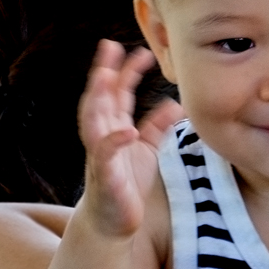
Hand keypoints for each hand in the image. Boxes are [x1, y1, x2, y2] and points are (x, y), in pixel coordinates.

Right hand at [78, 40, 182, 236]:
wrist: (113, 222)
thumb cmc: (127, 183)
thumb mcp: (147, 149)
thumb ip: (157, 126)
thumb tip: (174, 102)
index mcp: (113, 128)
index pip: (116, 93)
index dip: (124, 71)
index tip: (136, 49)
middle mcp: (103, 136)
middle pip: (99, 99)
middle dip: (103, 73)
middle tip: (110, 47)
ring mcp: (101, 155)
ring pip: (93, 121)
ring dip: (99, 98)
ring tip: (108, 76)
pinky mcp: (105, 176)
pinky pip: (106, 156)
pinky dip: (115, 141)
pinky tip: (128, 130)